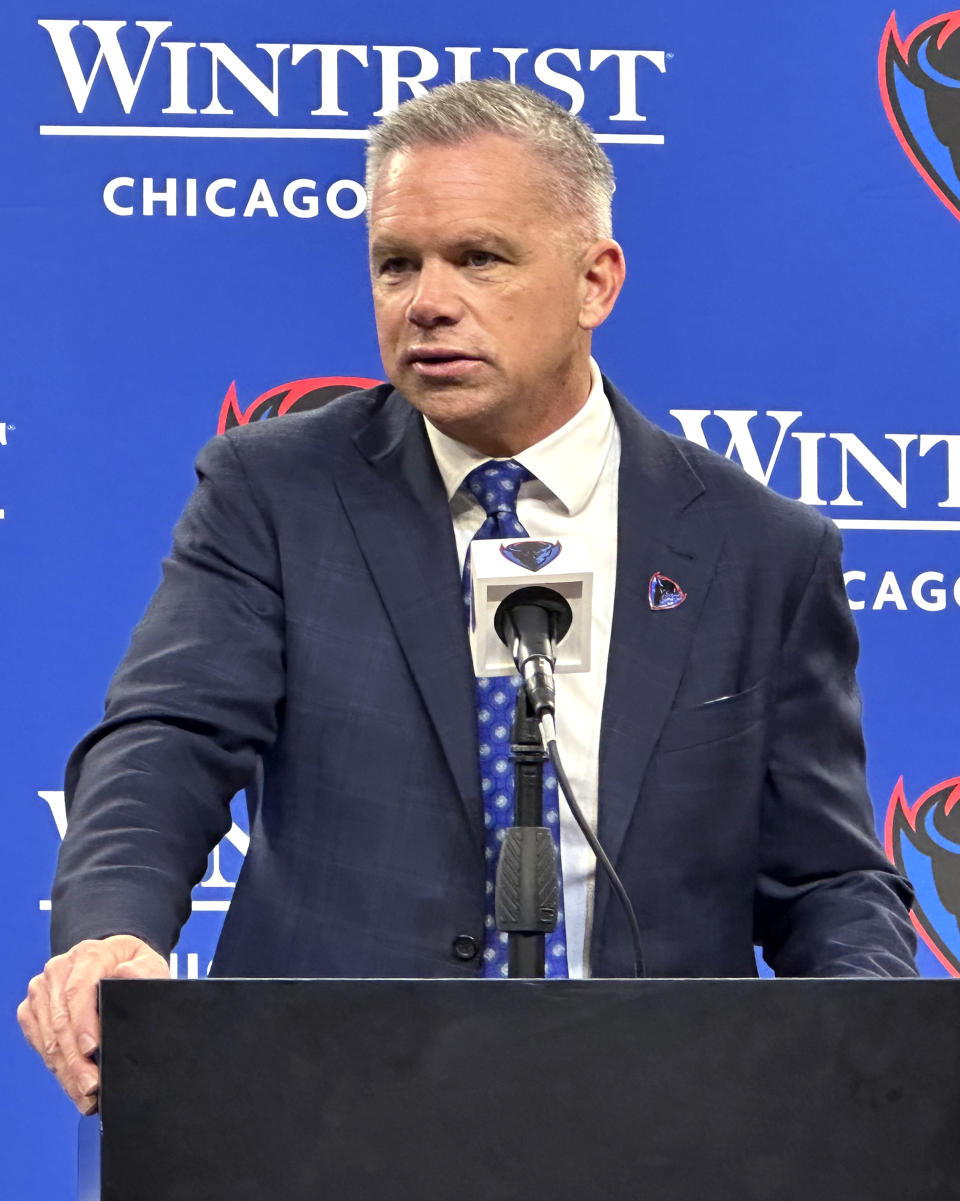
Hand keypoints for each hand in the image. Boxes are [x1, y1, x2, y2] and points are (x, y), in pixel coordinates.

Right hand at [17, 934, 168, 1112]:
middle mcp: (59, 970)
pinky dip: (57, 1067)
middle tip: (92, 1086)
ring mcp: (42, 990)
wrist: (113, 963)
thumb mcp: (149, 964)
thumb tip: (127, 973)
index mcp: (88, 955)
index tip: (92, 1050)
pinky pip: (39, 1043)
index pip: (78, 991)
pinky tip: (73, 1084)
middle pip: (61, 1021)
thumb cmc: (132, 965)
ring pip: (49, 1038)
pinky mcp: (32, 1009)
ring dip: (66, 1070)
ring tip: (85, 1095)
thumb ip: (144, 970)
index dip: (83, 1023)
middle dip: (76, 1060)